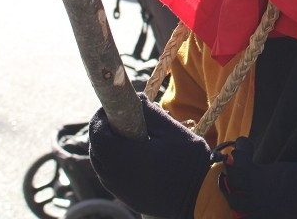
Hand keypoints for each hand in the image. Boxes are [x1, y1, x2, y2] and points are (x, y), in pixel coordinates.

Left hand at [89, 93, 211, 218]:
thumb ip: (152, 115)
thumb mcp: (175, 132)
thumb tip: (137, 98)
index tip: (109, 107)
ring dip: (103, 148)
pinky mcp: (126, 198)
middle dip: (100, 131)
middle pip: (96, 151)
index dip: (99, 118)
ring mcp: (121, 190)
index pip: (98, 134)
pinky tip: (125, 156)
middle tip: (115, 119)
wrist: (200, 198)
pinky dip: (109, 164)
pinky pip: (108, 178)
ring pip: (99, 166)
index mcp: (128, 156)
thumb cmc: (191, 163)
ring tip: (119, 135)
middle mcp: (118, 176)